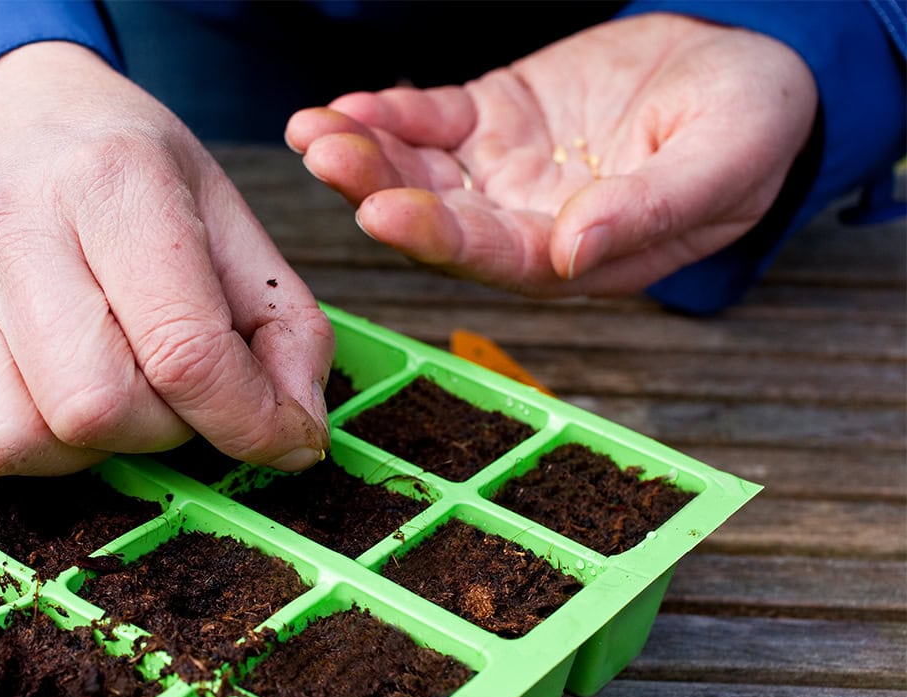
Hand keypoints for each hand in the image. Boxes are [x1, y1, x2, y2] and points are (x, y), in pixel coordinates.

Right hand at [0, 42, 332, 495]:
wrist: (9, 111)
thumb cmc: (129, 170)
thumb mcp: (230, 216)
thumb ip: (285, 326)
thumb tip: (297, 435)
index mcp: (112, 185)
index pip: (184, 348)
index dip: (249, 421)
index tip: (282, 439)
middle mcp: (12, 232)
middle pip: (95, 408)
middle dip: (163, 431)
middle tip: (174, 391)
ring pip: (14, 440)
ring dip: (82, 453)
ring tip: (105, 396)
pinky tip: (29, 420)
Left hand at [285, 13, 816, 297]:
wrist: (746, 69)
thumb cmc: (752, 122)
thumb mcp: (727, 159)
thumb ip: (654, 209)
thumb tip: (574, 251)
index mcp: (581, 255)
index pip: (498, 257)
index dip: (439, 238)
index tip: (384, 211)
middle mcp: (528, 224)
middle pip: (440, 221)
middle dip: (379, 190)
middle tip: (328, 156)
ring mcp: (503, 173)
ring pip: (421, 174)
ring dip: (366, 155)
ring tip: (315, 129)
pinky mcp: (491, 122)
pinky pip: (430, 123)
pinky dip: (390, 114)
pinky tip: (349, 105)